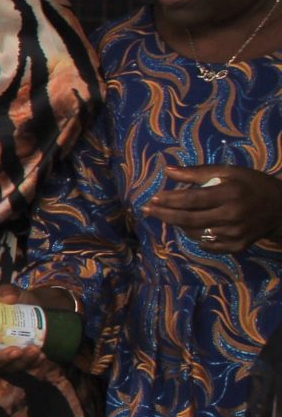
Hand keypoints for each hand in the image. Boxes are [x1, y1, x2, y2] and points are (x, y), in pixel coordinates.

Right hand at [0, 284, 78, 371]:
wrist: (37, 308)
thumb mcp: (11, 294)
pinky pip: (26, 367)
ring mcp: (4, 360)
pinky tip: (42, 355)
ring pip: (8, 369)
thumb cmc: (15, 303)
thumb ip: (7, 292)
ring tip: (34, 349)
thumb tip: (8, 299)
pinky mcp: (20, 362)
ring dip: (21, 362)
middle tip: (16, 351)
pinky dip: (34, 363)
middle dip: (2, 361)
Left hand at [143, 165, 281, 252]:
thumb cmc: (251, 184)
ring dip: (180, 225)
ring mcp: (235, 234)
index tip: (152, 199)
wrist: (280, 207)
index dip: (169, 200)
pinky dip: (197, 236)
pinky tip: (194, 227)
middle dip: (165, 215)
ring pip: (196, 233)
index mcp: (230, 194)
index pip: (191, 200)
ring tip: (172, 215)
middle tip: (147, 210)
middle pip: (189, 219)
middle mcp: (232, 215)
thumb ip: (197, 173)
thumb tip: (166, 170)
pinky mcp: (238, 246)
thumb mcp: (228, 171)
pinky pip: (208, 244)